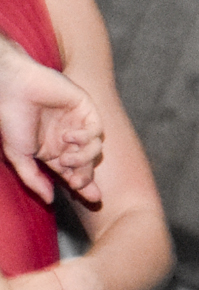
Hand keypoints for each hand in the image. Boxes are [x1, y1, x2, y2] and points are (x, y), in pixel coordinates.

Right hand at [0, 43, 103, 207]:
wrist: (11, 88)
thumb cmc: (11, 119)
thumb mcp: (19, 155)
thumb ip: (33, 179)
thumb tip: (48, 201)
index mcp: (53, 150)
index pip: (75, 172)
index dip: (85, 186)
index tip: (92, 198)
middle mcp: (67, 138)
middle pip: (88, 164)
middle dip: (86, 177)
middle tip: (77, 182)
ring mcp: (78, 123)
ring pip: (95, 150)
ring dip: (84, 159)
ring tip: (66, 158)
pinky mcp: (85, 108)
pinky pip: (97, 131)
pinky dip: (87, 138)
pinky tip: (68, 136)